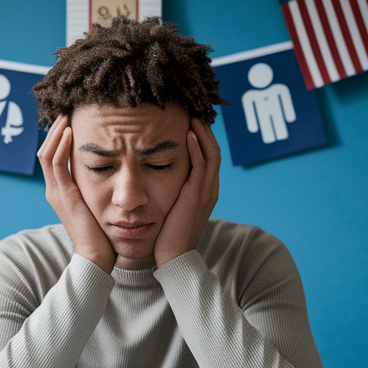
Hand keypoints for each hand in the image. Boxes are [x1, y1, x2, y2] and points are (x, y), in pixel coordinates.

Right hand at [38, 114, 115, 272]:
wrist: (97, 256)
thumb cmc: (104, 233)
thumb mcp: (99, 203)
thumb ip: (100, 186)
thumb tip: (115, 170)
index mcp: (62, 191)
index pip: (54, 156)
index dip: (60, 136)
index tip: (73, 119)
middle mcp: (55, 189)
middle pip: (47, 150)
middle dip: (56, 129)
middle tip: (67, 110)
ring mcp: (56, 192)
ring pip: (48, 153)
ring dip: (57, 132)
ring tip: (67, 115)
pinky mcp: (63, 195)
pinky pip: (56, 164)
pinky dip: (61, 145)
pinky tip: (70, 131)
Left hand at [153, 117, 220, 267]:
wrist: (173, 256)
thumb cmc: (167, 234)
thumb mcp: (171, 207)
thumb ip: (170, 191)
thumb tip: (154, 177)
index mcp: (205, 190)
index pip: (208, 155)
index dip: (201, 137)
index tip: (189, 120)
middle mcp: (210, 188)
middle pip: (213, 149)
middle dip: (204, 129)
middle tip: (193, 110)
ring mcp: (206, 191)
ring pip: (211, 153)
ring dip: (202, 132)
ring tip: (192, 115)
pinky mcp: (197, 195)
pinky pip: (201, 165)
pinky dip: (197, 147)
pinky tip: (187, 133)